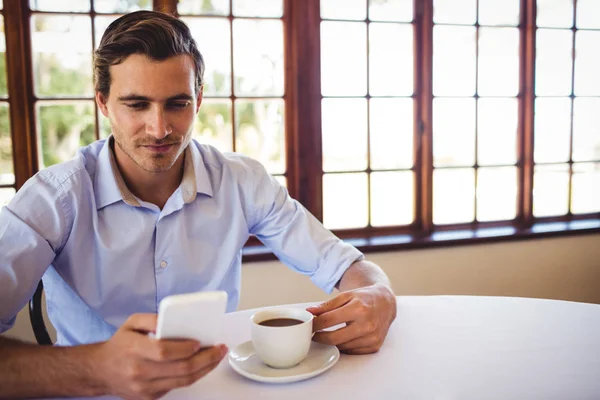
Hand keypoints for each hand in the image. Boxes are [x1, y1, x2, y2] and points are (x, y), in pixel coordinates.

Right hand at [92, 314, 227, 399]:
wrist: (101, 371)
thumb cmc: (119, 345)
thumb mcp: (132, 323)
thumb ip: (152, 318)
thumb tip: (173, 318)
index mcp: (133, 350)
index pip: (164, 352)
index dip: (185, 348)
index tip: (199, 342)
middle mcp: (139, 371)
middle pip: (180, 369)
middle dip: (206, 359)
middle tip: (219, 349)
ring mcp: (144, 388)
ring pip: (183, 381)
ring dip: (205, 369)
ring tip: (216, 357)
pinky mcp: (149, 397)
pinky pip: (177, 387)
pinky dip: (192, 376)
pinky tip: (202, 366)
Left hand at [307, 284, 395, 354]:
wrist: (385, 303)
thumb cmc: (364, 298)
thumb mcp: (345, 296)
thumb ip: (326, 305)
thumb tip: (309, 312)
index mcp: (358, 309)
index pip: (328, 321)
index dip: (315, 324)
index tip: (309, 325)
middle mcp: (367, 325)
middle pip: (334, 338)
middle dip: (319, 337)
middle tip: (313, 334)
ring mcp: (372, 337)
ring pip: (342, 347)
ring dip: (331, 342)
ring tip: (326, 334)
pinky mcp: (375, 346)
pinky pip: (352, 351)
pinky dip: (344, 346)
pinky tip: (341, 338)